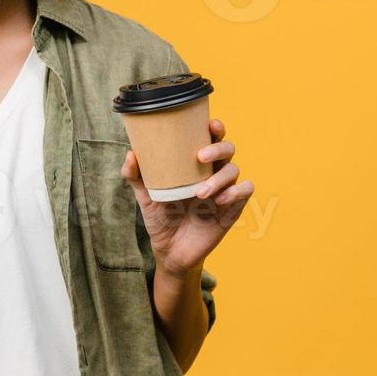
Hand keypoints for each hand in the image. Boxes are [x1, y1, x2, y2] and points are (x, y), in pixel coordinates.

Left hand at [120, 117, 252, 277]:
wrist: (170, 250)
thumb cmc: (161, 217)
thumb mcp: (145, 195)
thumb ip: (135, 175)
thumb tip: (131, 154)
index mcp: (195, 164)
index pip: (210, 138)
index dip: (215, 128)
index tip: (209, 124)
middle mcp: (213, 173)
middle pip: (228, 148)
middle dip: (218, 148)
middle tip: (200, 157)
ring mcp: (224, 190)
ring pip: (234, 170)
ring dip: (219, 178)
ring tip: (200, 192)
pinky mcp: (232, 208)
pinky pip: (245, 191)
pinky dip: (236, 191)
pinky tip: (220, 200)